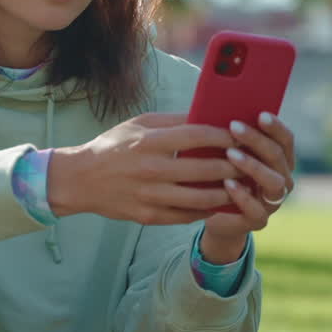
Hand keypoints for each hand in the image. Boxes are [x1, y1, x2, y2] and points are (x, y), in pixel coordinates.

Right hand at [48, 113, 240, 224]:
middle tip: (250, 162)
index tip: (241, 135)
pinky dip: (208, 210)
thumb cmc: (113, 147)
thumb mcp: (138, 124)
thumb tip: (207, 114)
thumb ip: (172, 120)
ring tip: (241, 184)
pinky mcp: (149, 216)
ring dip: (227, 191)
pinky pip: (187, 216)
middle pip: (205, 169)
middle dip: (234, 165)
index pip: (197, 136)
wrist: (81, 180)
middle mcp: (151, 170)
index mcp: (149, 141)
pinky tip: (220, 202)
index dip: (224, 135)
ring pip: (202, 198)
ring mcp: (150, 196)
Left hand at [202, 112, 295, 255]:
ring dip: (252, 165)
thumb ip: (231, 137)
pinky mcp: (259, 221)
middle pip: (277, 156)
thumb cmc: (220, 175)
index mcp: (280, 160)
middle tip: (234, 126)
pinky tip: (227, 183)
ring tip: (230, 153)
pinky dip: (242, 196)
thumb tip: (219, 110)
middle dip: (256, 140)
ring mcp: (273, 202)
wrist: (215, 214)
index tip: (260, 114)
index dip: (275, 127)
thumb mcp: (225, 154)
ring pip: (273, 182)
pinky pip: (257, 209)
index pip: (286, 140)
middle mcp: (283, 179)